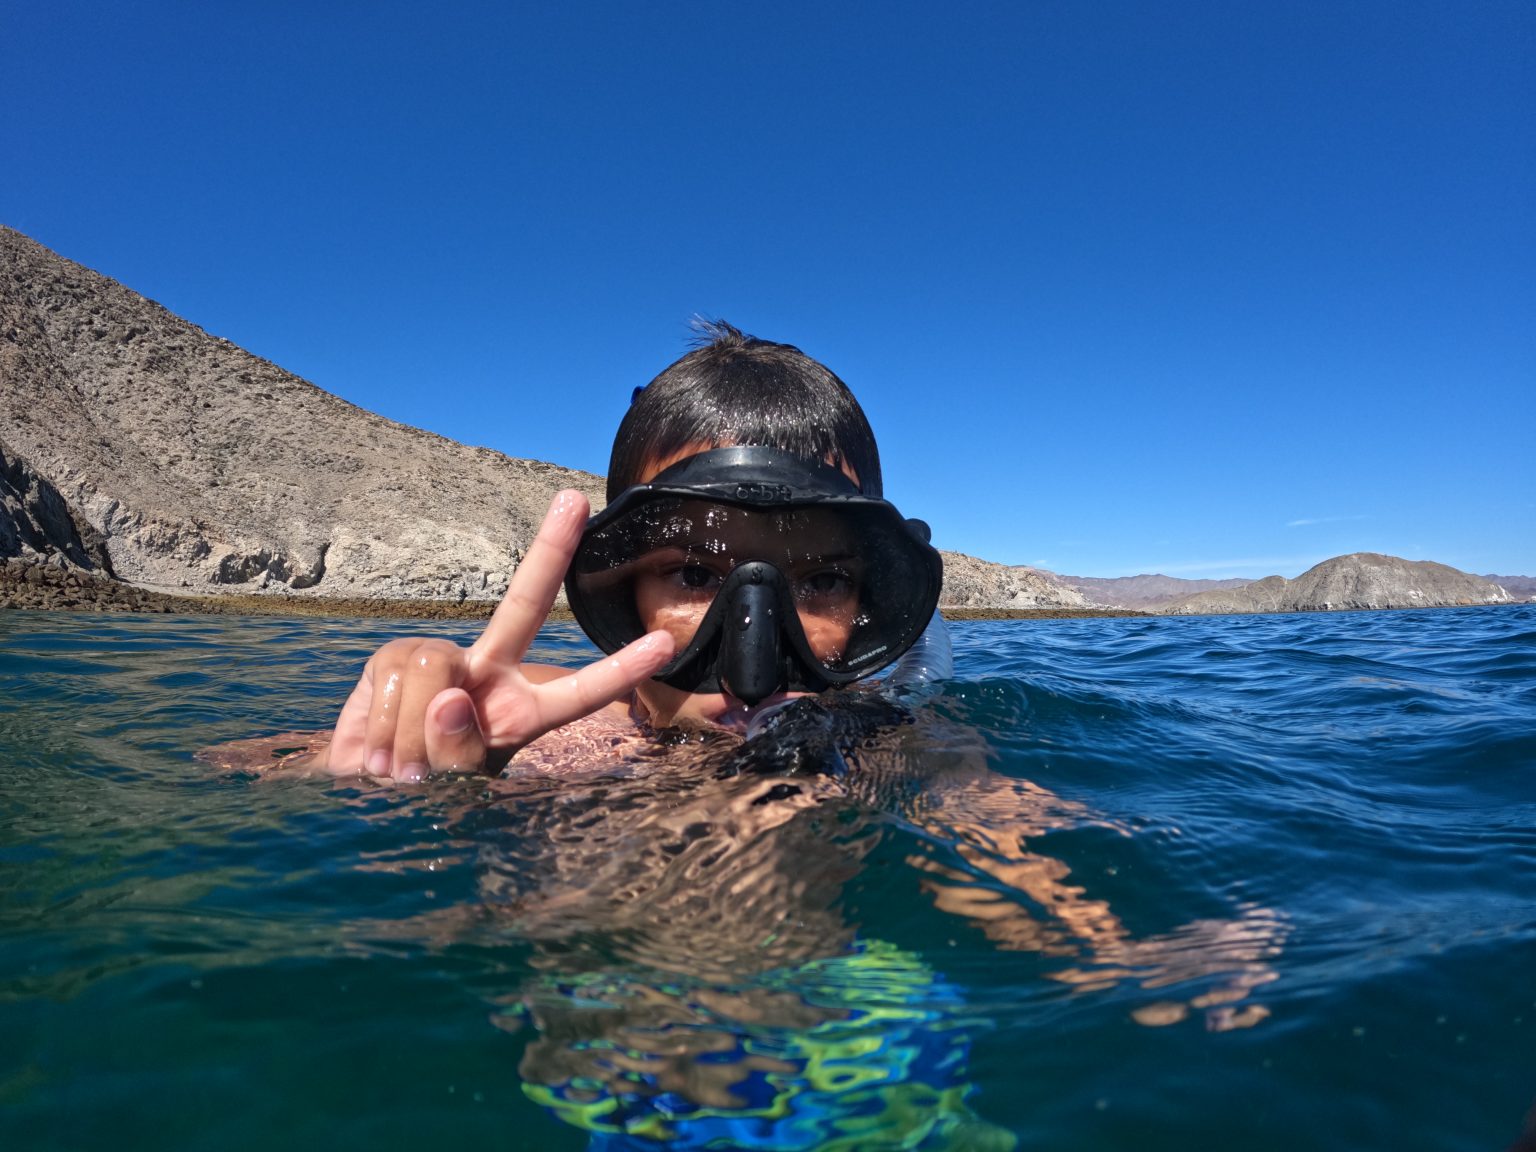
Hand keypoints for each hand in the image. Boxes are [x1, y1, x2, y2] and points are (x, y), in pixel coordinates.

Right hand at [315, 490, 674, 780]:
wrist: (364, 789)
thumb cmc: (425, 791)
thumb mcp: (455, 787)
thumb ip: (459, 752)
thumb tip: (451, 698)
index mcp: (522, 713)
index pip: (579, 692)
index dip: (620, 670)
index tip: (664, 642)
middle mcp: (489, 674)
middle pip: (524, 606)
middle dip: (549, 550)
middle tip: (574, 500)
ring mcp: (441, 659)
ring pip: (436, 672)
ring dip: (409, 736)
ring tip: (399, 765)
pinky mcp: (392, 656)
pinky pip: (393, 681)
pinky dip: (378, 728)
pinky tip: (374, 749)